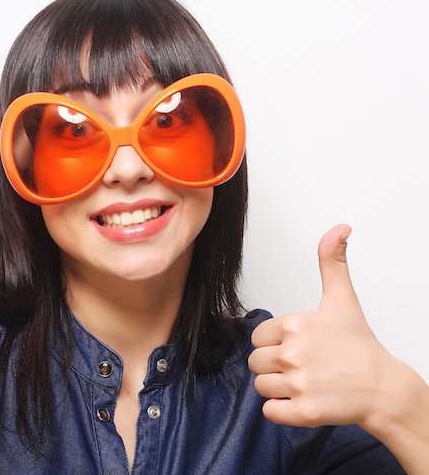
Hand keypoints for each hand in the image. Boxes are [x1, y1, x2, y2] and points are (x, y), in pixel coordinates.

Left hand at [248, 224, 392, 427]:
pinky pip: (269, 411)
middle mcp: (293, 353)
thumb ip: (332, 262)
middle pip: (255, 362)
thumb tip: (339, 228)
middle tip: (303, 366)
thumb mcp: (343, 299)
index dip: (275, 343)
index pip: (258, 337)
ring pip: (261, 386)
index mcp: (296, 325)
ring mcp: (299, 384)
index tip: (299, 346)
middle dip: (274, 366)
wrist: (385, 389)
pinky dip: (282, 410)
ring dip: (278, 388)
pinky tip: (304, 401)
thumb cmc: (360, 346)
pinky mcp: (303, 412)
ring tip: (306, 383)